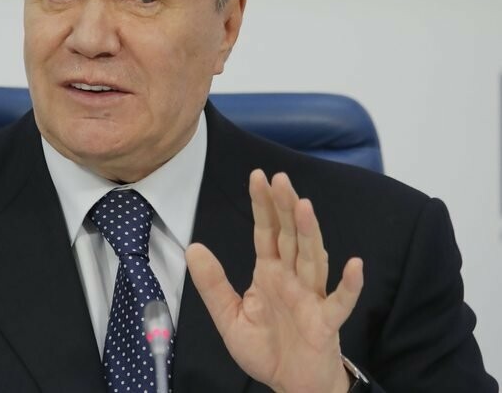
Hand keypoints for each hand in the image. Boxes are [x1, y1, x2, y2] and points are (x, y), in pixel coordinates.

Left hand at [185, 169, 363, 392]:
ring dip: (309, 233)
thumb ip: (212, 284)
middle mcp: (293, 278)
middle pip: (290, 236)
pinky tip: (355, 265)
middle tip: (280, 178)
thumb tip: (193, 247)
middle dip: (285, 207)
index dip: (263, 205)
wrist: (290, 385)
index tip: (258, 176)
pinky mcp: (326, 323)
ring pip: (312, 258)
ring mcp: (311, 298)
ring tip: (304, 206)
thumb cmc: (265, 349)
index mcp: (270, 273)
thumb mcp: (228, 316)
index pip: (266, 232)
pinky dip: (349, 285)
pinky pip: (340, 302)